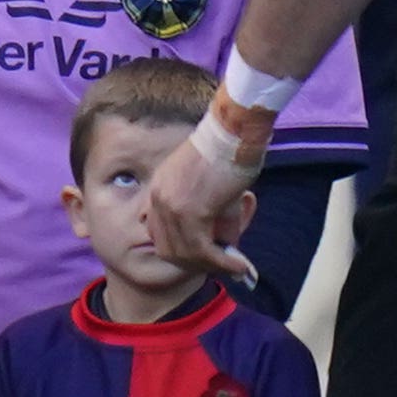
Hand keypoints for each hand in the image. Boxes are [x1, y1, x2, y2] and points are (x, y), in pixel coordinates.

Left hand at [146, 133, 259, 281]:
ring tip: (235, 267)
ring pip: (184, 253)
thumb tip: (226, 246)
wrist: (234, 129)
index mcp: (158, 189)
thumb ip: (215, 219)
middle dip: (194, 264)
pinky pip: (202, 249)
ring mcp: (170, 206)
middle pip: (167, 249)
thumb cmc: (230, 150)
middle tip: (221, 267)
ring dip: (210, 266)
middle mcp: (158, 198)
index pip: (158, 234)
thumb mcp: (214, 189)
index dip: (180, 251)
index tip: (203, 258)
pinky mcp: (190, 211)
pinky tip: (238, 265)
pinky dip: (220, 262)